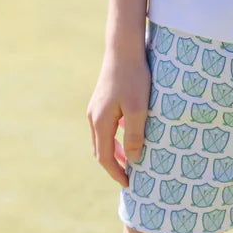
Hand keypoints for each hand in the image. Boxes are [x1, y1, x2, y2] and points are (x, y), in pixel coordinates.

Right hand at [86, 49, 149, 186]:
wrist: (123, 48)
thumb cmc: (134, 77)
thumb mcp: (138, 108)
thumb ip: (134, 135)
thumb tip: (134, 160)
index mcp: (101, 122)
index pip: (105, 157)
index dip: (117, 173)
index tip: (129, 184)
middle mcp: (93, 117)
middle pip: (100, 150)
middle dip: (114, 166)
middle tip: (129, 177)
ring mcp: (95, 107)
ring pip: (102, 138)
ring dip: (114, 152)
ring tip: (129, 161)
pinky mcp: (101, 99)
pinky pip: (105, 126)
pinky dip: (114, 138)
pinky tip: (127, 136)